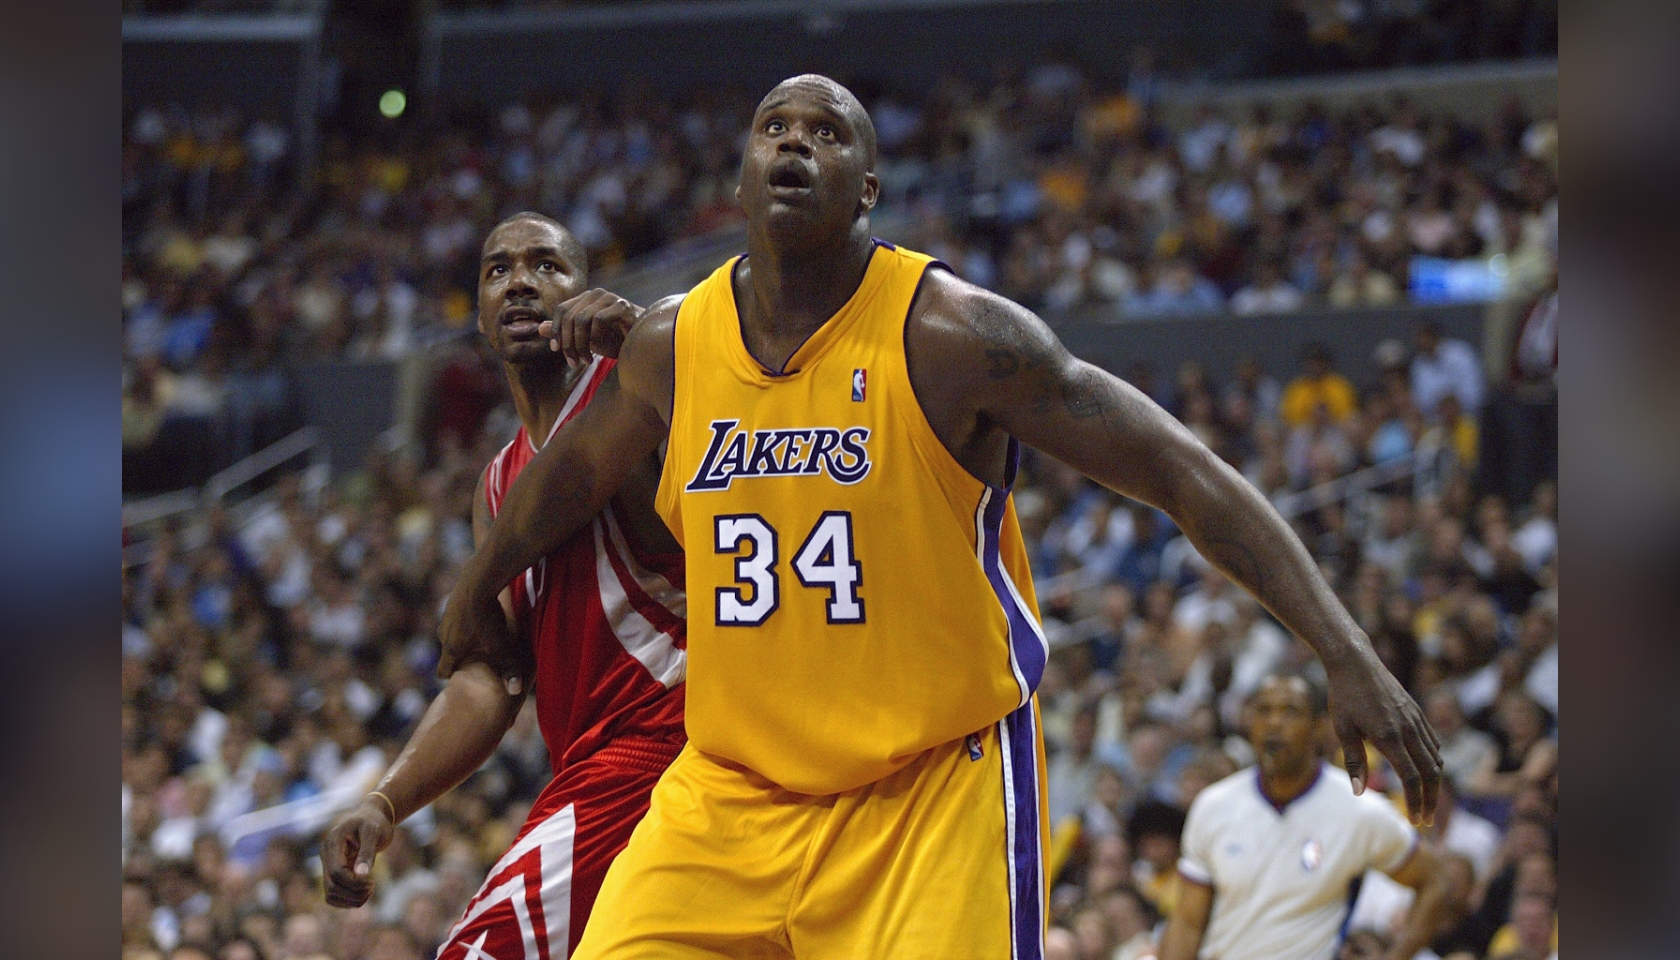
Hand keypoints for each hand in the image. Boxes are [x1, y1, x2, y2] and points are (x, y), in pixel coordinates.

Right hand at [321, 796, 395, 907]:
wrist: (372, 816)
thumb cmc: (375, 822)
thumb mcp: (374, 833)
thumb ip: (367, 853)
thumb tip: (361, 875)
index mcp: (333, 842)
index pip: (336, 872)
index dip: (354, 883)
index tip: (372, 882)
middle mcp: (326, 854)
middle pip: (331, 887)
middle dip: (354, 893)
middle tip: (373, 886)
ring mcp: (328, 864)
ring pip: (330, 894)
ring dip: (350, 899)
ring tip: (370, 890)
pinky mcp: (333, 871)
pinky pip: (333, 894)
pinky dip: (347, 900)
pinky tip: (363, 893)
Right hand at [437, 572, 524, 694]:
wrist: (479, 581)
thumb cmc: (489, 618)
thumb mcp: (502, 646)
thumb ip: (509, 670)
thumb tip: (516, 692)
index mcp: (451, 649)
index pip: (443, 670)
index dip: (450, 676)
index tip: (458, 678)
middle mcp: (443, 633)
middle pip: (448, 650)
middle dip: (458, 655)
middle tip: (475, 656)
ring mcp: (445, 615)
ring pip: (451, 630)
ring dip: (461, 633)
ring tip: (480, 633)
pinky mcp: (451, 599)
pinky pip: (457, 614)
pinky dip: (466, 616)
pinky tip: (481, 612)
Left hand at [539, 288, 643, 364]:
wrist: (646, 344)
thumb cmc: (618, 341)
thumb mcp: (587, 340)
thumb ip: (565, 332)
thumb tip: (540, 328)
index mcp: (587, 299)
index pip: (562, 310)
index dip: (556, 330)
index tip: (556, 350)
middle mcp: (597, 294)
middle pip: (569, 315)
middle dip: (568, 342)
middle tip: (573, 362)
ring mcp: (610, 298)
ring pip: (581, 319)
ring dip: (580, 344)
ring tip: (585, 361)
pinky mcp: (622, 306)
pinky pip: (598, 320)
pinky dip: (595, 339)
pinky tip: (598, 354)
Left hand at [1325, 648, 1442, 824]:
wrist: (1355, 662)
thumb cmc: (1343, 696)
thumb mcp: (1342, 729)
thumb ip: (1353, 761)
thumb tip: (1360, 792)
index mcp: (1389, 737)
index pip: (1412, 779)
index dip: (1416, 803)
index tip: (1415, 822)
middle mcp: (1408, 729)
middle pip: (1430, 773)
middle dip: (1430, 800)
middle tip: (1425, 821)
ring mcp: (1416, 720)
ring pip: (1435, 759)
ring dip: (1434, 784)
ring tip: (1425, 802)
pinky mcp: (1417, 712)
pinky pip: (1433, 743)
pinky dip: (1433, 762)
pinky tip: (1425, 772)